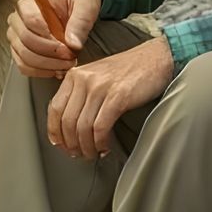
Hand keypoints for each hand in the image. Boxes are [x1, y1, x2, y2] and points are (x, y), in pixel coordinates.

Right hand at [7, 0, 101, 78]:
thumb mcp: (85, 4)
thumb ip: (80, 22)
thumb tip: (73, 44)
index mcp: (28, 3)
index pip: (31, 23)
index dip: (50, 40)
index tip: (69, 47)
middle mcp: (17, 20)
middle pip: (27, 43)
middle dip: (51, 56)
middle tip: (71, 58)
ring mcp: (16, 36)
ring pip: (25, 58)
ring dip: (47, 66)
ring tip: (67, 64)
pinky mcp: (20, 49)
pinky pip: (24, 66)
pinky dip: (41, 71)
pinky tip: (58, 68)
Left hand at [48, 35, 174, 159]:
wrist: (157, 57)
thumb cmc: (129, 70)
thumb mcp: (97, 76)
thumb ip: (81, 94)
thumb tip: (69, 126)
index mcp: (75, 74)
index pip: (54, 108)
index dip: (55, 132)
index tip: (61, 145)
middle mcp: (84, 79)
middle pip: (67, 121)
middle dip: (71, 144)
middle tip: (79, 154)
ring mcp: (100, 87)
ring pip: (82, 127)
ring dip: (86, 147)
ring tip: (93, 153)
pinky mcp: (118, 96)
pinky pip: (100, 127)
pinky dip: (100, 143)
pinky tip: (105, 147)